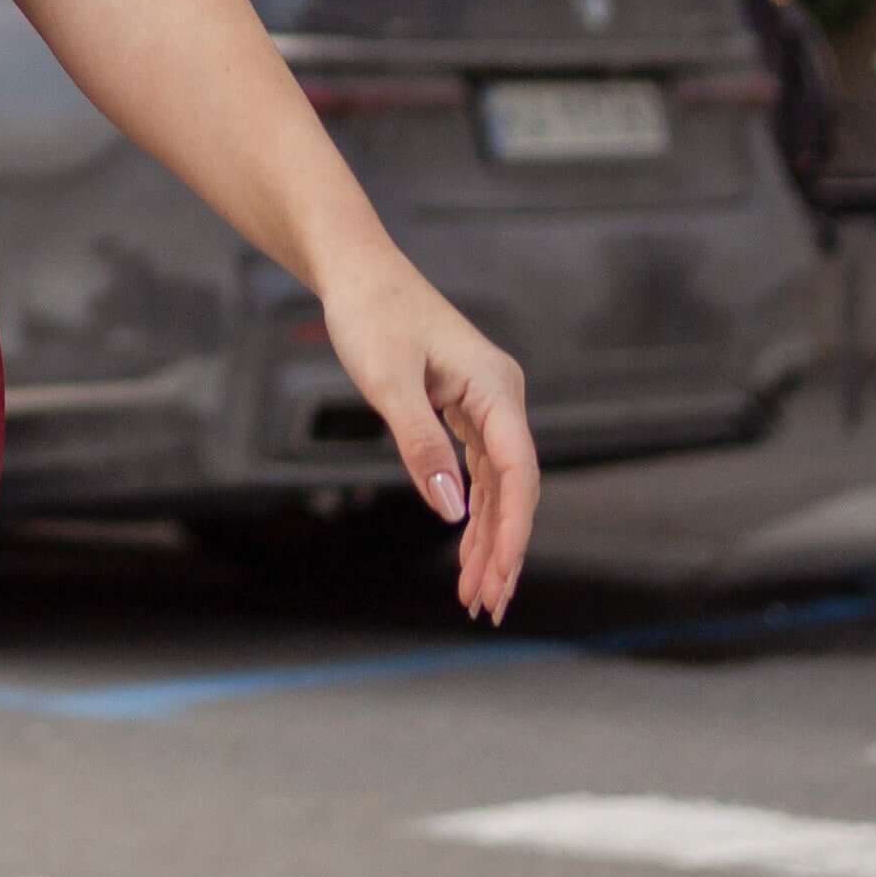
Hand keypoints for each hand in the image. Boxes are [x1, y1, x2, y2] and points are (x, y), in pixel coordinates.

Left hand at [320, 251, 538, 624]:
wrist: (357, 271)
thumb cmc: (371, 315)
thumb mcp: (388, 381)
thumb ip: (420, 444)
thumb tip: (452, 509)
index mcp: (497, 387)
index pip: (519, 473)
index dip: (513, 530)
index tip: (500, 576)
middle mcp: (502, 398)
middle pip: (515, 488)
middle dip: (503, 549)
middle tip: (486, 605)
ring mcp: (486, 404)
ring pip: (498, 486)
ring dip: (489, 539)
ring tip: (475, 594)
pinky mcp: (464, 408)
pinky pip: (478, 471)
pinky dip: (472, 512)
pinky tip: (465, 550)